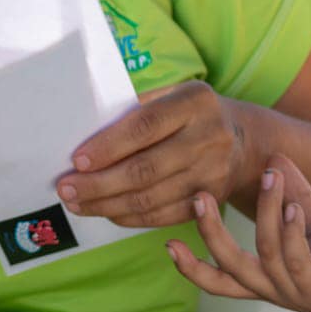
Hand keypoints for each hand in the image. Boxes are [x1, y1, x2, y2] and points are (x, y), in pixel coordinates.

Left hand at [58, 81, 252, 227]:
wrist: (244, 142)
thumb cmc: (190, 114)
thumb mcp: (172, 95)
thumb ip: (136, 107)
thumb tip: (85, 132)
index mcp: (196, 102)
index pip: (145, 125)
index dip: (108, 146)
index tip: (76, 161)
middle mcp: (210, 138)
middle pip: (146, 169)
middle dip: (99, 183)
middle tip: (66, 189)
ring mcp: (213, 174)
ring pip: (151, 198)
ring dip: (107, 204)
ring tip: (77, 203)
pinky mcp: (211, 201)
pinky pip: (162, 216)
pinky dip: (129, 217)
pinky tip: (106, 211)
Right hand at [167, 155, 310, 311]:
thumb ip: (294, 196)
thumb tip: (273, 159)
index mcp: (266, 279)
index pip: (219, 279)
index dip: (191, 266)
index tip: (166, 242)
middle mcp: (275, 290)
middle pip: (230, 268)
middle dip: (212, 232)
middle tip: (199, 196)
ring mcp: (298, 292)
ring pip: (266, 254)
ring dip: (265, 213)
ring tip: (271, 177)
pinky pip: (300, 261)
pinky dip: (293, 233)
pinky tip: (293, 208)